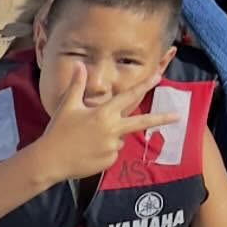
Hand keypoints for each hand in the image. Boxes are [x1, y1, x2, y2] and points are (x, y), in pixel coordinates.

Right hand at [32, 66, 182, 184]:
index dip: (144, 85)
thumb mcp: (68, 106)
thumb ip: (77, 85)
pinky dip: (104, 151)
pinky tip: (88, 152)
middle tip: (178, 116)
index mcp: (103, 113)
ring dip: (111, 137)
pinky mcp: (109, 161)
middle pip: (141, 122)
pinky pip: (113, 153)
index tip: (159, 76)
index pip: (128, 96)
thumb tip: (79, 64)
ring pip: (120, 138)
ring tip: (86, 140)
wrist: (48, 161)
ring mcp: (112, 147)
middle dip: (161, 118)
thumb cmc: (58, 131)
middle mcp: (112, 129)